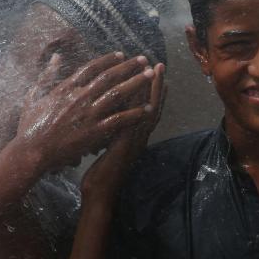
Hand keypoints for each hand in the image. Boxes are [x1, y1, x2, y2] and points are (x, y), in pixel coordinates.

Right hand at [17, 52, 156, 171]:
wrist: (32, 151)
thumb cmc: (30, 126)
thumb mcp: (34, 96)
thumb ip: (47, 75)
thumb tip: (56, 56)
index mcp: (66, 88)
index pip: (91, 68)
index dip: (108, 60)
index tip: (121, 54)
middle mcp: (79, 97)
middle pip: (109, 77)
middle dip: (128, 67)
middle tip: (144, 60)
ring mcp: (88, 114)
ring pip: (117, 94)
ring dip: (136, 83)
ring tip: (151, 75)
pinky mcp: (94, 131)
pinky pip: (119, 119)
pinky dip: (134, 112)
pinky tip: (147, 107)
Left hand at [81, 62, 164, 196]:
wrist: (99, 193)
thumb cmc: (100, 173)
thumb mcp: (108, 147)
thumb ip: (113, 132)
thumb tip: (109, 117)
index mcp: (133, 135)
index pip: (145, 108)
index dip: (151, 90)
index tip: (153, 71)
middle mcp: (138, 136)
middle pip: (152, 105)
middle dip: (156, 85)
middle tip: (160, 64)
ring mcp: (134, 141)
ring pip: (147, 111)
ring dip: (152, 90)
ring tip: (155, 71)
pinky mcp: (125, 146)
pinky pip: (134, 122)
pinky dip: (138, 106)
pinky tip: (137, 91)